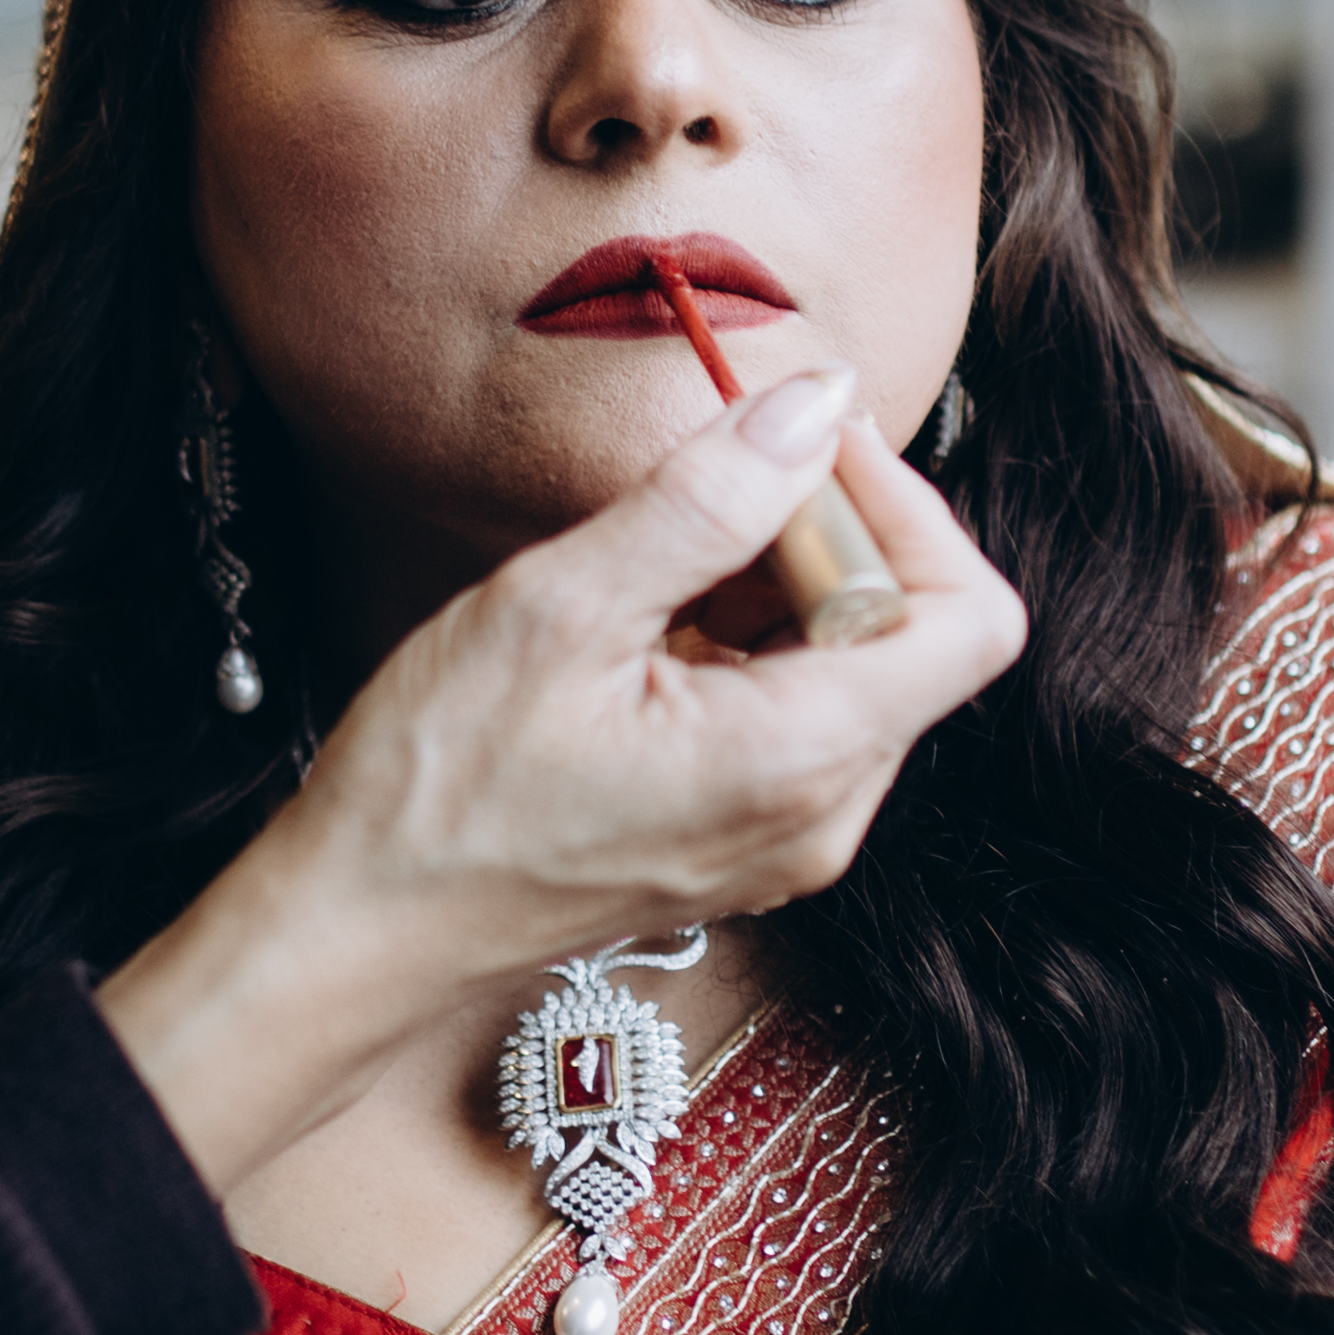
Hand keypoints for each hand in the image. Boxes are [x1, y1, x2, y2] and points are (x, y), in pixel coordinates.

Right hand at [95, 379, 1026, 1200]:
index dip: (908, 511)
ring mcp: (786, 842)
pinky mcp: (742, 845)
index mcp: (799, 763)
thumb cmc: (439, 789)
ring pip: (851, 675)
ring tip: (656, 568)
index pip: (973, 620)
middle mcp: (822, 819)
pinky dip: (747, 650)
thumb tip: (818, 404)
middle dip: (831, 541)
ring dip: (780, 592)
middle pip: (913, 639)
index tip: (808, 451)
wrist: (360, 931)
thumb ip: (710, 497)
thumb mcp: (564, 607)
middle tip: (711, 490)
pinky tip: (645, 631)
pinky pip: (795, 721)